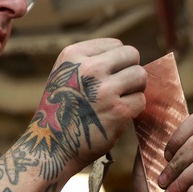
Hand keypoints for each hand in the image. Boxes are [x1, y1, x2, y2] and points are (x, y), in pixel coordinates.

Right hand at [28, 39, 144, 178]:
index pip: (116, 44)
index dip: (117, 62)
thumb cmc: (61, 111)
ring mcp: (105, 89)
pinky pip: (141, 100)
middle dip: (130, 71)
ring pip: (140, 76)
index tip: (107, 78)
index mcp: (74, 55)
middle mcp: (89, 68)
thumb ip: (90, 61)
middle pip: (132, 55)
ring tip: (119, 101)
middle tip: (120, 88)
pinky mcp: (118, 111)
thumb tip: (129, 58)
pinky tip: (118, 116)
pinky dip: (134, 109)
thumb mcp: (64, 74)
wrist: (51, 146)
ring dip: (134, 90)